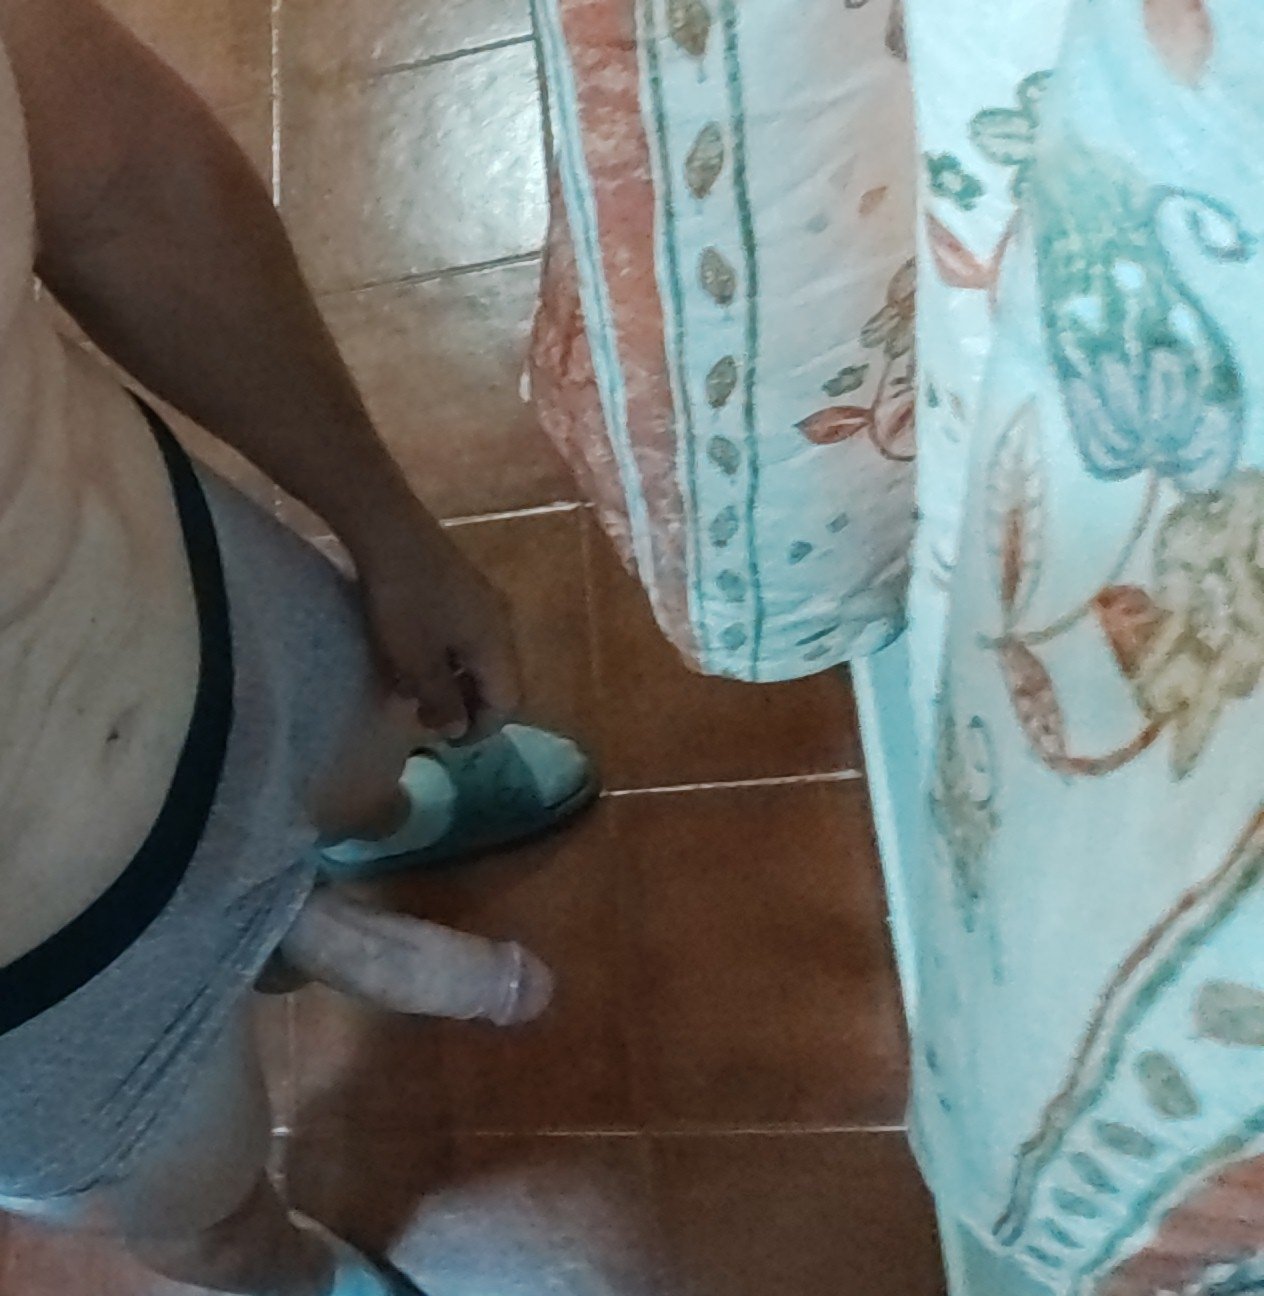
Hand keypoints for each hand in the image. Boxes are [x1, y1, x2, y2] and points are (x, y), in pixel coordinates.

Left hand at [356, 522, 521, 740]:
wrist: (389, 529)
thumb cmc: (405, 603)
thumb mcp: (416, 662)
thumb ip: (442, 700)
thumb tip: (459, 728)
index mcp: (498, 646)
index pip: (506, 702)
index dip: (479, 729)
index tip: (444, 742)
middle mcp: (501, 623)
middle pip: (496, 679)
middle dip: (465, 706)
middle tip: (426, 720)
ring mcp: (483, 601)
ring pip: (479, 656)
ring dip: (453, 681)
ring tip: (415, 691)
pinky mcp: (461, 585)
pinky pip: (465, 634)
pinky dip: (447, 655)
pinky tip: (413, 654)